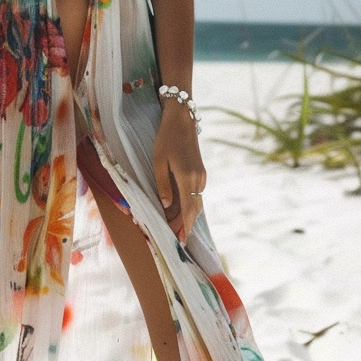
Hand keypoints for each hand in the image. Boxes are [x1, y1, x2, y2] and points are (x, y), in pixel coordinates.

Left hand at [152, 103, 204, 243]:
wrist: (182, 118)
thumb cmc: (166, 138)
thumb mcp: (159, 163)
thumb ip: (162, 186)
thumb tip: (166, 207)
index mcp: (188, 178)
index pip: (188, 210)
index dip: (184, 227)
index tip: (181, 241)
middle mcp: (198, 180)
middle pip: (194, 210)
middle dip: (183, 225)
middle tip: (173, 237)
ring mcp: (201, 176)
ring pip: (195, 203)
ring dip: (184, 215)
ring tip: (171, 225)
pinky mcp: (200, 172)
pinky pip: (195, 194)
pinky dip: (186, 204)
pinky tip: (175, 208)